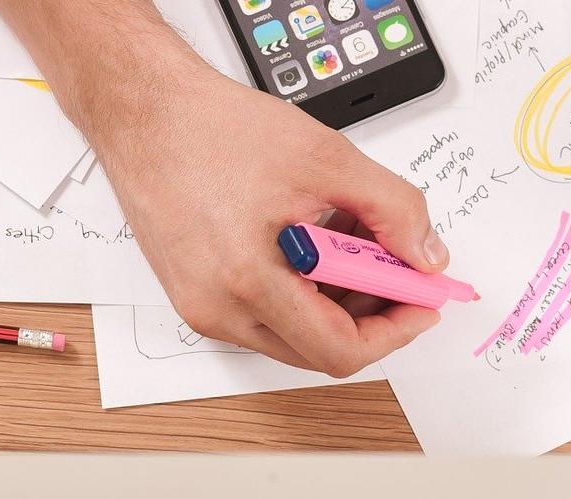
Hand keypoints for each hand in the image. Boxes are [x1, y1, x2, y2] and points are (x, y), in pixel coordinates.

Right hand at [86, 73, 447, 376]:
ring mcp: (201, 306)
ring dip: (336, 298)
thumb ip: (392, 210)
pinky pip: (263, 314)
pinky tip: (313, 238)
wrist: (144, 112)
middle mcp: (217, 309)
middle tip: (396, 266)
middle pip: (318, 349)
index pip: (339, 350)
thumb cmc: (212, 129)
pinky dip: (301, 288)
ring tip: (350, 236)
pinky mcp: (192, 294)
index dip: (394, 331)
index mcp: (247, 281)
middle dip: (370, 312)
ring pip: (292, 333)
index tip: (421, 302)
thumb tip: (426, 256)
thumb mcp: (326, 158)